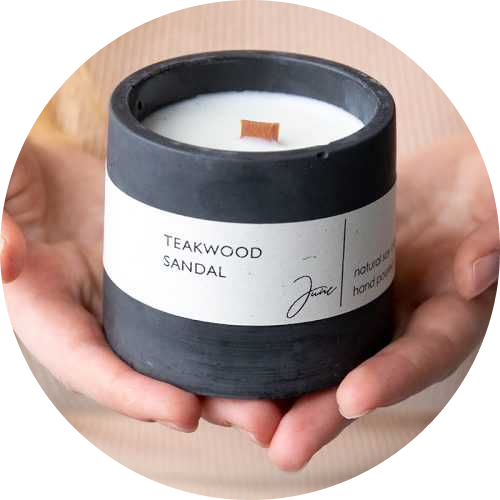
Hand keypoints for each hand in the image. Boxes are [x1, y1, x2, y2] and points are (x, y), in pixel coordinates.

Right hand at [1, 139, 281, 440]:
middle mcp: (106, 321)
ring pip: (192, 351)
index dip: (136, 395)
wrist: (53, 175)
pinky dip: (240, 330)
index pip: (95, 369)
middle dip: (211, 401)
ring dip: (237, 376)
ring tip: (288, 392)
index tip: (183, 411)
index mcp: (55, 318)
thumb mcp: (1, 200)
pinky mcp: (173, 277)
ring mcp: (144, 302)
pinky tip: (280, 338)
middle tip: (263, 419)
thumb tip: (8, 259)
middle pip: (160, 374)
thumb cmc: (19, 187)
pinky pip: (207, 311)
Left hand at [266, 136, 497, 469]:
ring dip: (279, 392)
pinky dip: (263, 344)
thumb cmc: (467, 198)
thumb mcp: (487, 215)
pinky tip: (227, 360)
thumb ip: (489, 241)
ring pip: (316, 360)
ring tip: (235, 412)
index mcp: (442, 318)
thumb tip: (476, 270)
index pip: (421, 356)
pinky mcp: (324, 288)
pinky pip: (294, 322)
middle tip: (282, 446)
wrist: (434, 183)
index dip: (392, 380)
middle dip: (318, 415)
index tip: (354, 398)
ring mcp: (355, 308)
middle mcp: (393, 323)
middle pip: (356, 378)